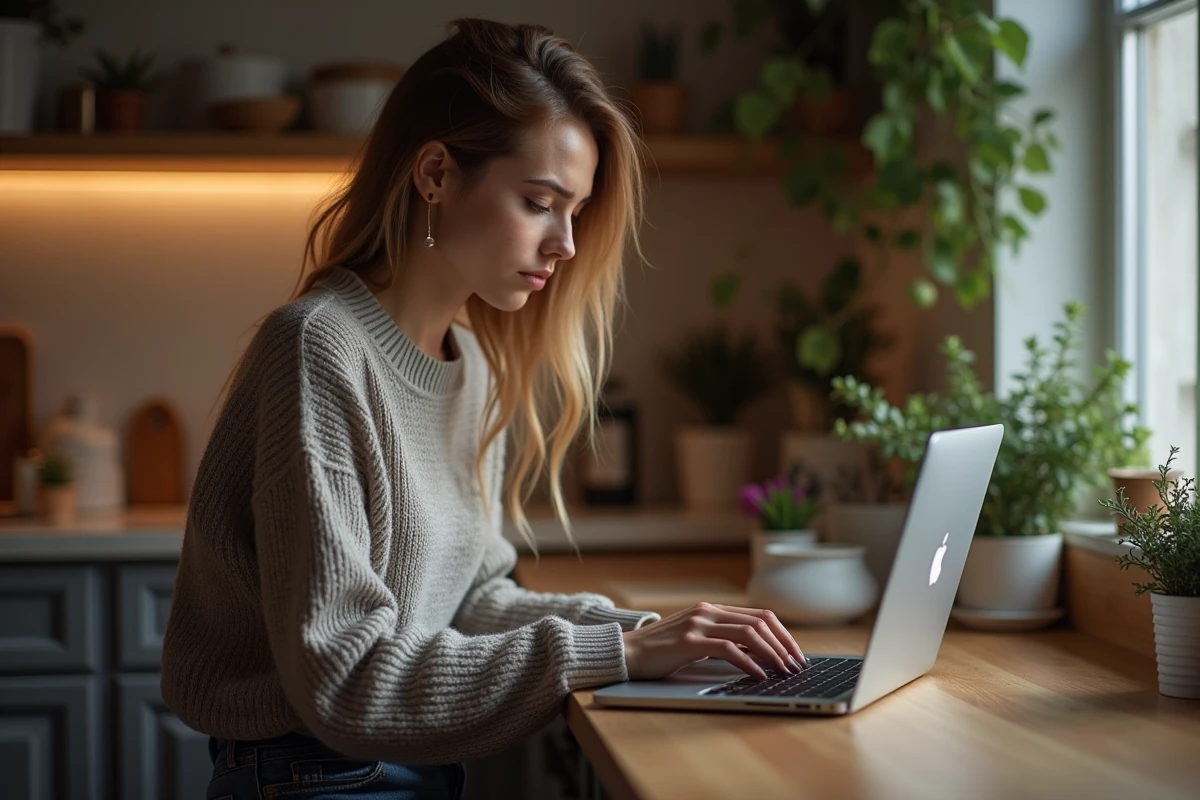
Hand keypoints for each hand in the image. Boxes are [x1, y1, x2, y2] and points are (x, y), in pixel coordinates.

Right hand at [621, 602, 808, 681]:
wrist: (627, 653)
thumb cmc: (662, 652)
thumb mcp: (697, 640)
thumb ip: (724, 640)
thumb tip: (759, 654)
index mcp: (712, 609)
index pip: (759, 615)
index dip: (783, 634)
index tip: (795, 654)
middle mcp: (708, 611)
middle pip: (760, 621)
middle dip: (784, 644)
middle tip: (797, 665)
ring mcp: (698, 624)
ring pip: (749, 633)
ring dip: (772, 654)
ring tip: (784, 671)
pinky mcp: (689, 641)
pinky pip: (729, 649)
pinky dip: (749, 663)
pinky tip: (759, 676)